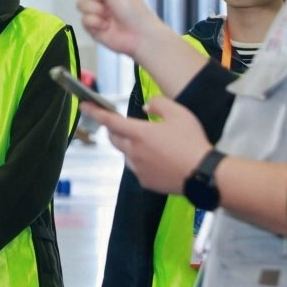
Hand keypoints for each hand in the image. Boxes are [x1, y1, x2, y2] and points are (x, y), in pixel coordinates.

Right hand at [61, 0, 163, 58]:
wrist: (139, 35)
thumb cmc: (134, 10)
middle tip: (109, 2)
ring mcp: (96, 9)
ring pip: (80, 4)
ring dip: (95, 10)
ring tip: (110, 16)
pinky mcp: (92, 24)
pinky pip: (83, 19)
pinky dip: (95, 22)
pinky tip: (107, 26)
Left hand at [85, 95, 211, 194]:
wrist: (204, 174)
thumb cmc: (191, 142)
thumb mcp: (179, 113)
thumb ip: (159, 104)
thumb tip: (146, 107)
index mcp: (138, 134)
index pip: (109, 121)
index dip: (94, 112)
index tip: (83, 105)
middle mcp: (133, 152)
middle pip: (114, 139)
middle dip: (113, 130)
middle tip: (123, 124)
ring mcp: (138, 169)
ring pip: (125, 154)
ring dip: (129, 146)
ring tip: (149, 144)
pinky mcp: (145, 182)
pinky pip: (137, 168)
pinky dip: (141, 161)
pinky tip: (159, 160)